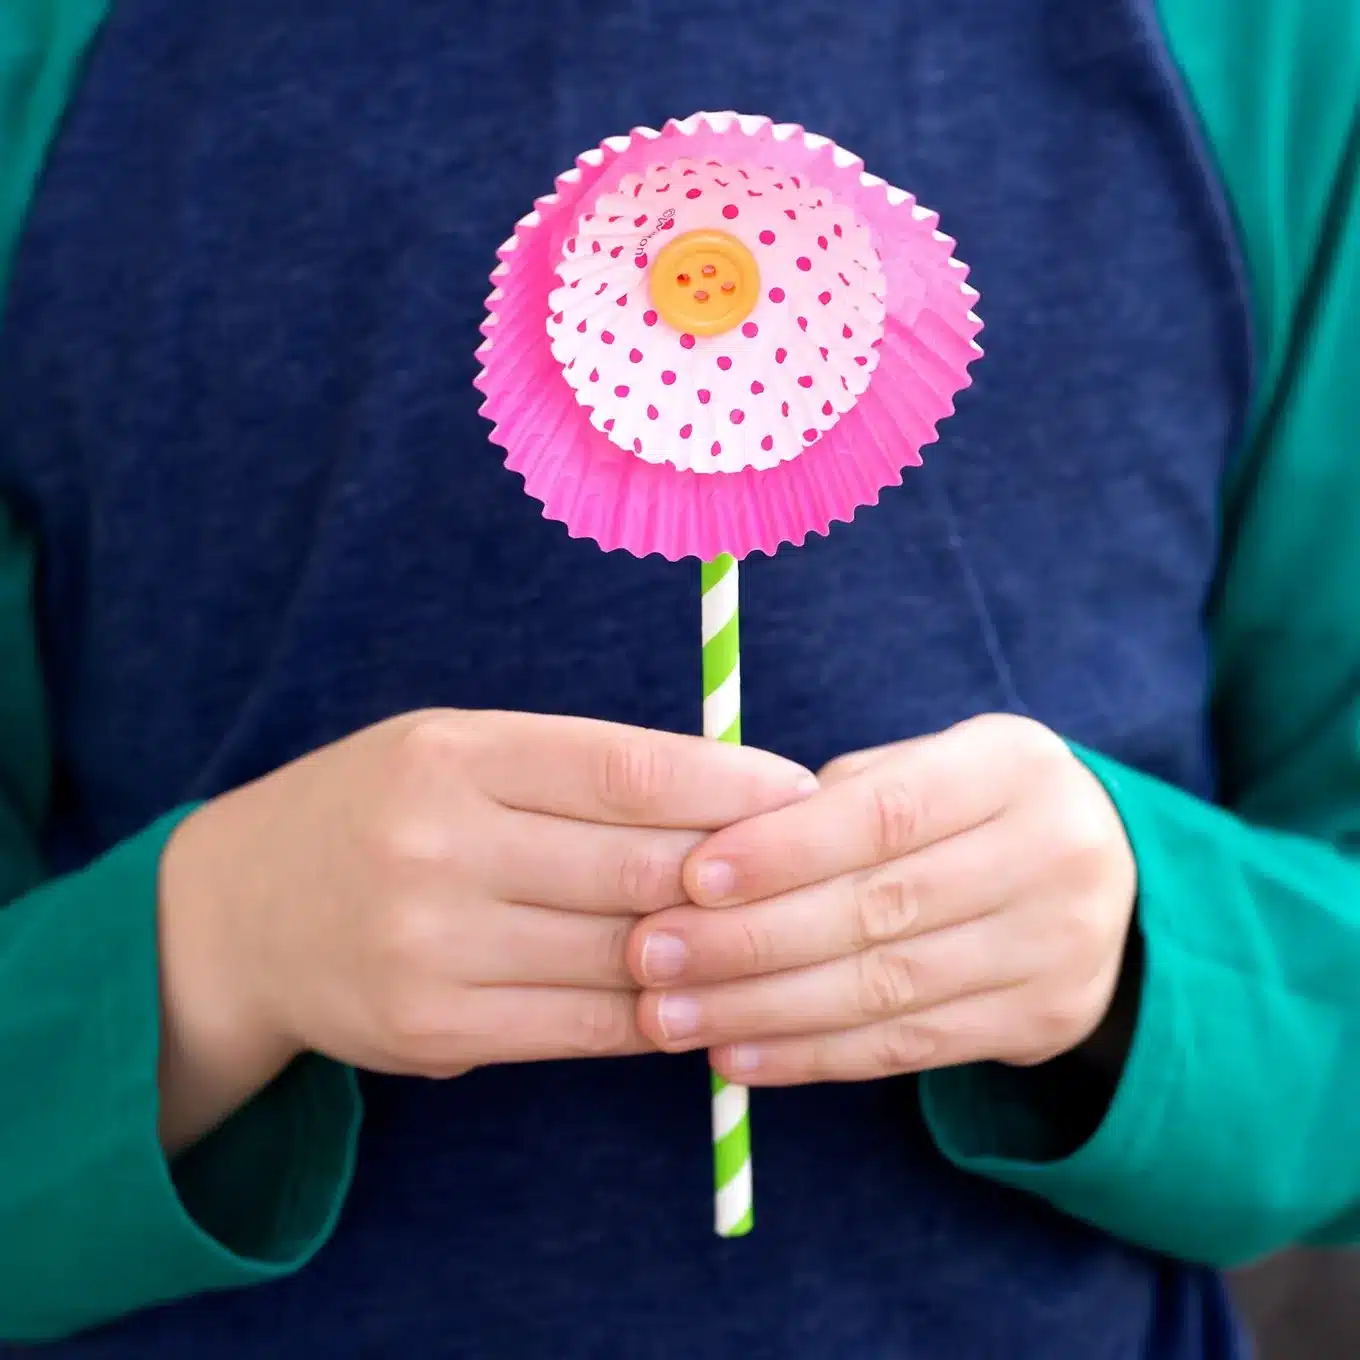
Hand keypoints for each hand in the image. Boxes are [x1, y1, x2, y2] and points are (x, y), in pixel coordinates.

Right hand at [156, 710, 815, 1147]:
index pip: (627, 767)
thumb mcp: (455, 752)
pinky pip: (582, 1027)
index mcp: (455, 753)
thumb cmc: (381, 812)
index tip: (799, 791)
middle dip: (738, 873)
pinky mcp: (430, 1026)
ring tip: (775, 938)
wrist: (241, 913)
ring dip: (713, 953)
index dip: (729, 782)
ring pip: (622, 954)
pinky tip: (704, 998)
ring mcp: (430, 943)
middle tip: (808, 871)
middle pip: (637, 866)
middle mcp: (437, 843)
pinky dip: (658, 1017)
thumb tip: (725, 795)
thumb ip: (572, 771)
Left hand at [628, 715, 1136, 1084]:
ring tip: (672, 1016)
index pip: (886, 814)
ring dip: (765, 1009)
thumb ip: (832, 801)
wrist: (1103, 872)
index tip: (689, 878)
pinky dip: (813, 1055)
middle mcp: (1051, 855)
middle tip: (653, 956)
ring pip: (887, 989)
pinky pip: (907, 1048)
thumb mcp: (922, 766)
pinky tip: (739, 1055)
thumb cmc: (965, 806)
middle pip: (880, 909)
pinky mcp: (1040, 1021)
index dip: (783, 851)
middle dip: (751, 939)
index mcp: (1012, 768)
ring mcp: (1058, 948)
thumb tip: (711, 856)